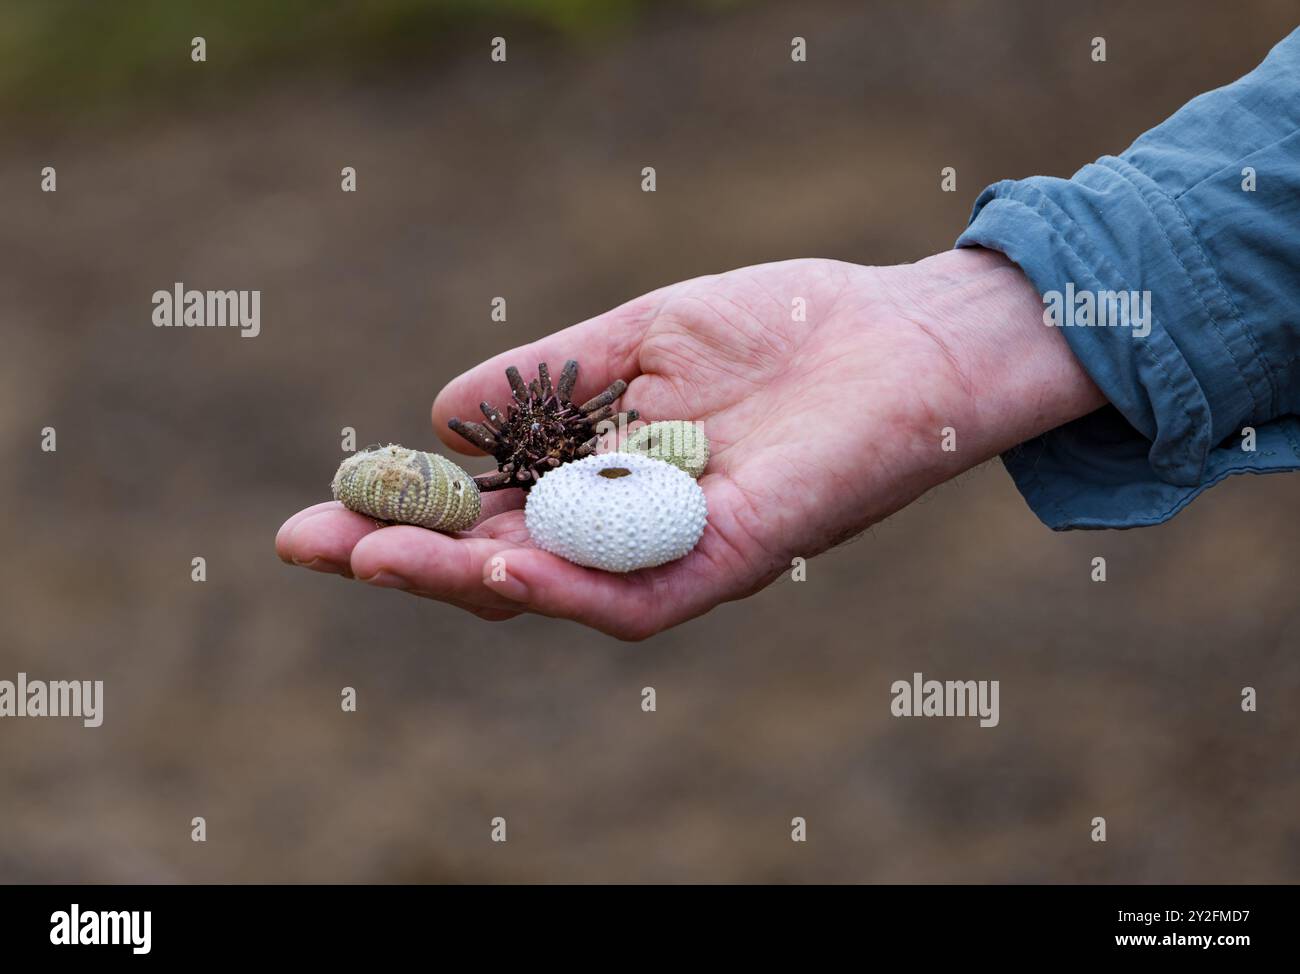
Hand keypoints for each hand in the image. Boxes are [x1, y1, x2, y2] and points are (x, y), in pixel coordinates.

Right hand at [276, 248, 1101, 638]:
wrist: (907, 336)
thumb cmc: (783, 330)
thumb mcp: (643, 339)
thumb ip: (549, 381)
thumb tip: (438, 416)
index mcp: (598, 478)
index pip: (482, 510)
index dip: (399, 513)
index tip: (317, 509)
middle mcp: (628, 529)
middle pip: (501, 562)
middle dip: (403, 557)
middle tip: (311, 543)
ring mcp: (680, 550)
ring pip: (556, 591)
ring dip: (461, 577)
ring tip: (375, 556)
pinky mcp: (738, 557)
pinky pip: (642, 595)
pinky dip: (567, 588)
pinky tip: (498, 566)